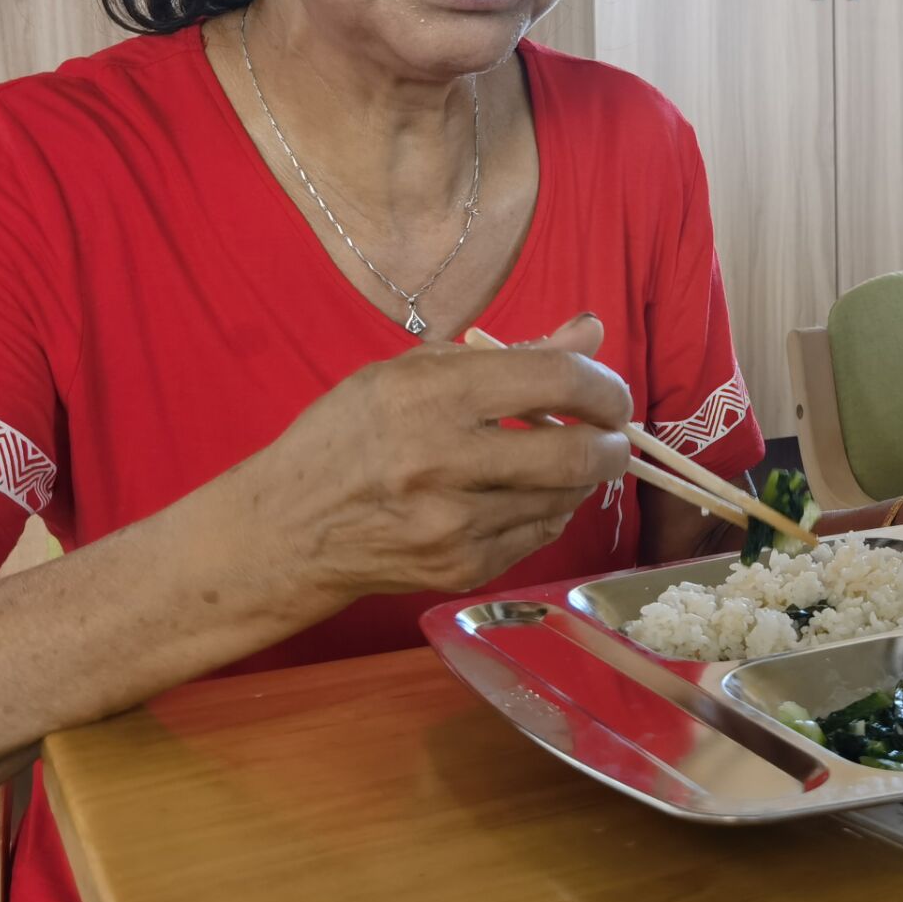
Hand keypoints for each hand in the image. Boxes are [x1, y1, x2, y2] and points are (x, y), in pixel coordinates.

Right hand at [242, 313, 632, 602]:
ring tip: (565, 458)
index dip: (602, 386)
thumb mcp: (413, 372)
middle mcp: (444, 462)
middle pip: (577, 454)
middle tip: (613, 434)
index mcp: (430, 396)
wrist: (289, 528)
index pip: (555, 382)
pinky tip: (525, 493)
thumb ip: (511, 355)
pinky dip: (549, 509)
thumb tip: (590, 334)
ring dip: (582, 476)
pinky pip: (540, 533)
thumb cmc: (351, 434)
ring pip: (566, 498)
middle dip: (613, 442)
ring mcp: (455, 524)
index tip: (609, 394)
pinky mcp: (463, 568)